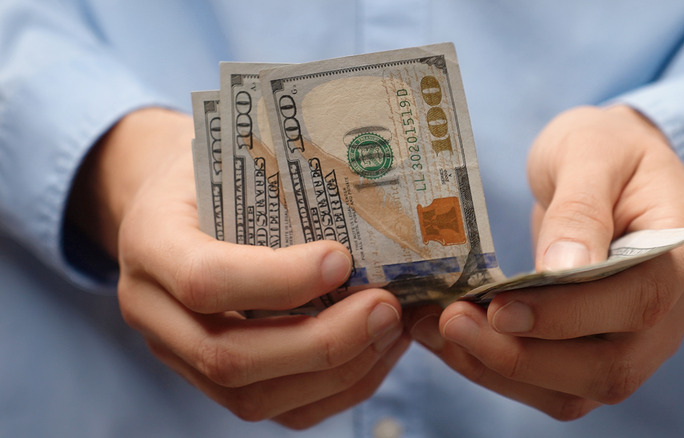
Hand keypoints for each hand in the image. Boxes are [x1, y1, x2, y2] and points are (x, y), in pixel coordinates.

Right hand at [68, 108, 409, 427]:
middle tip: (386, 308)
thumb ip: (278, 183)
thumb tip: (374, 206)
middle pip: (229, 358)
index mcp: (149, 242)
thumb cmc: (211, 174)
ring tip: (390, 328)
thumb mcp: (228, 157)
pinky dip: (338, 389)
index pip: (204, 279)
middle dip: (323, 343)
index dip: (279, 279)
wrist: (174, 207)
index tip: (343, 258)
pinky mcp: (211, 380)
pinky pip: (277, 411)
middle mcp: (151, 311)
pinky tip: (376, 352)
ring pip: (254, 398)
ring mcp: (177, 355)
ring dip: (339, 371)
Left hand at [407, 105, 683, 419]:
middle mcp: (675, 308)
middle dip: (523, 356)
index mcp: (683, 250)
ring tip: (440, 333)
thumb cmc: (603, 147)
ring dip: (502, 371)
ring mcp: (641, 339)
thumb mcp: (590, 153)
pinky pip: (556, 386)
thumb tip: (562, 270)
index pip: (640, 301)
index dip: (568, 316)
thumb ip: (580, 210)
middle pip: (611, 366)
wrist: (607, 164)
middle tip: (453, 322)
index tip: (500, 307)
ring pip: (579, 390)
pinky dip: (501, 372)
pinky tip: (455, 343)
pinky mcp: (600, 349)